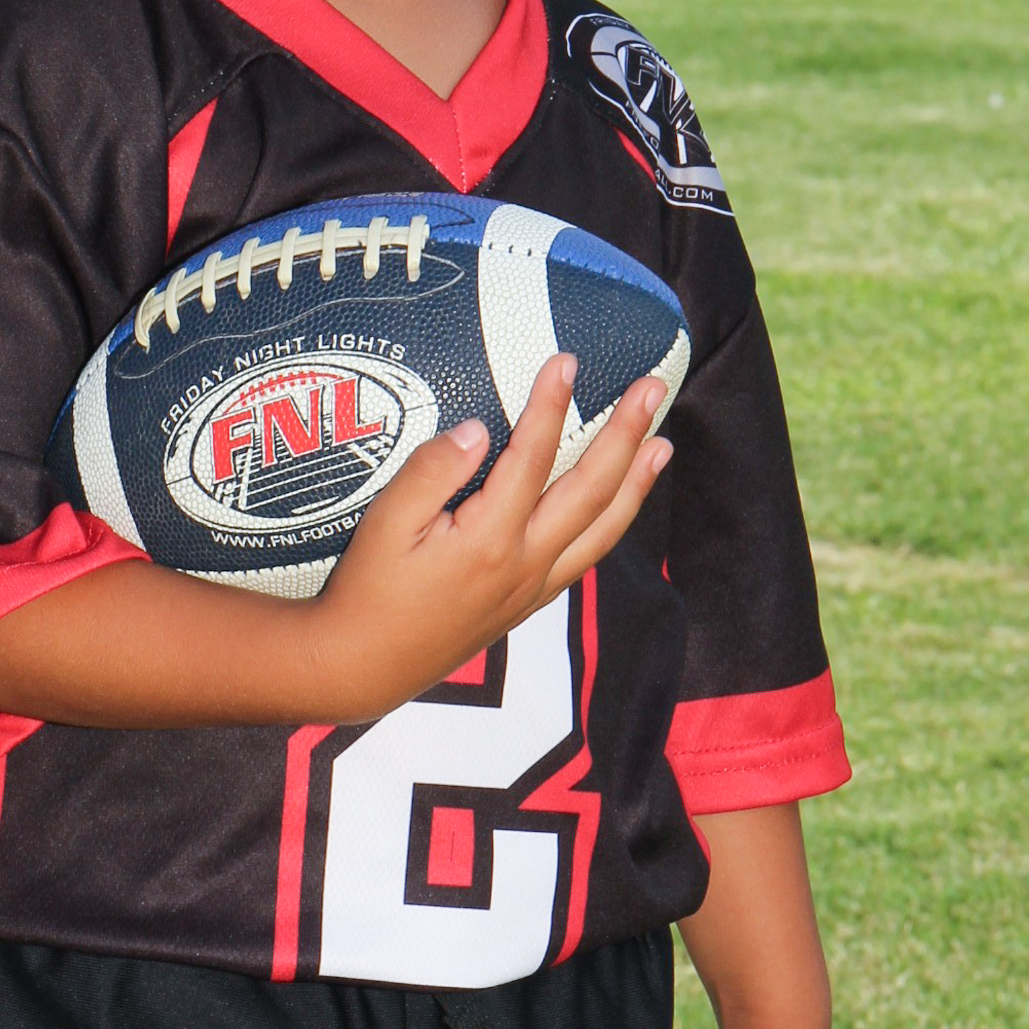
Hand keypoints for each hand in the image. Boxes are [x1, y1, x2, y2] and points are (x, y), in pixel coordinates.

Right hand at [306, 357, 671, 725]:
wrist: (366, 666)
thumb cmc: (367, 590)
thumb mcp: (384, 524)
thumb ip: (431, 472)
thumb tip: (476, 428)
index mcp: (489, 540)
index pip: (533, 458)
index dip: (551, 406)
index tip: (567, 361)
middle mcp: (525, 564)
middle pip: (591, 490)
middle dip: (625, 435)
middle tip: (652, 388)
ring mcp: (533, 587)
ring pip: (602, 530)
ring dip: (636, 483)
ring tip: (662, 444)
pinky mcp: (528, 603)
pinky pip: (586, 556)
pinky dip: (613, 523)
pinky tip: (620, 503)